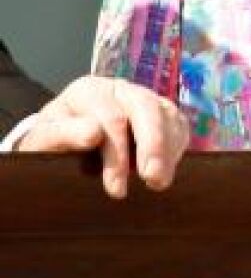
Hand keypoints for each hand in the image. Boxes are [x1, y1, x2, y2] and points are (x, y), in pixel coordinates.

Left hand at [17, 75, 188, 198]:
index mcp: (89, 90)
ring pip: (166, 113)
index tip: (116, 188)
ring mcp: (143, 98)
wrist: (62, 140)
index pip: (112, 117)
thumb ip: (63, 134)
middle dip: (153, 145)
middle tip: (153, 178)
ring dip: (168, 148)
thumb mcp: (45, 140)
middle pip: (146, 108)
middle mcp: (120, 89)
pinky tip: (167, 168)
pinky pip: (178, 123)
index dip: (117, 154)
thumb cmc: (54, 142)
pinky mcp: (160, 112)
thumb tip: (93, 133)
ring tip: (160, 181)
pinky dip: (177, 146)